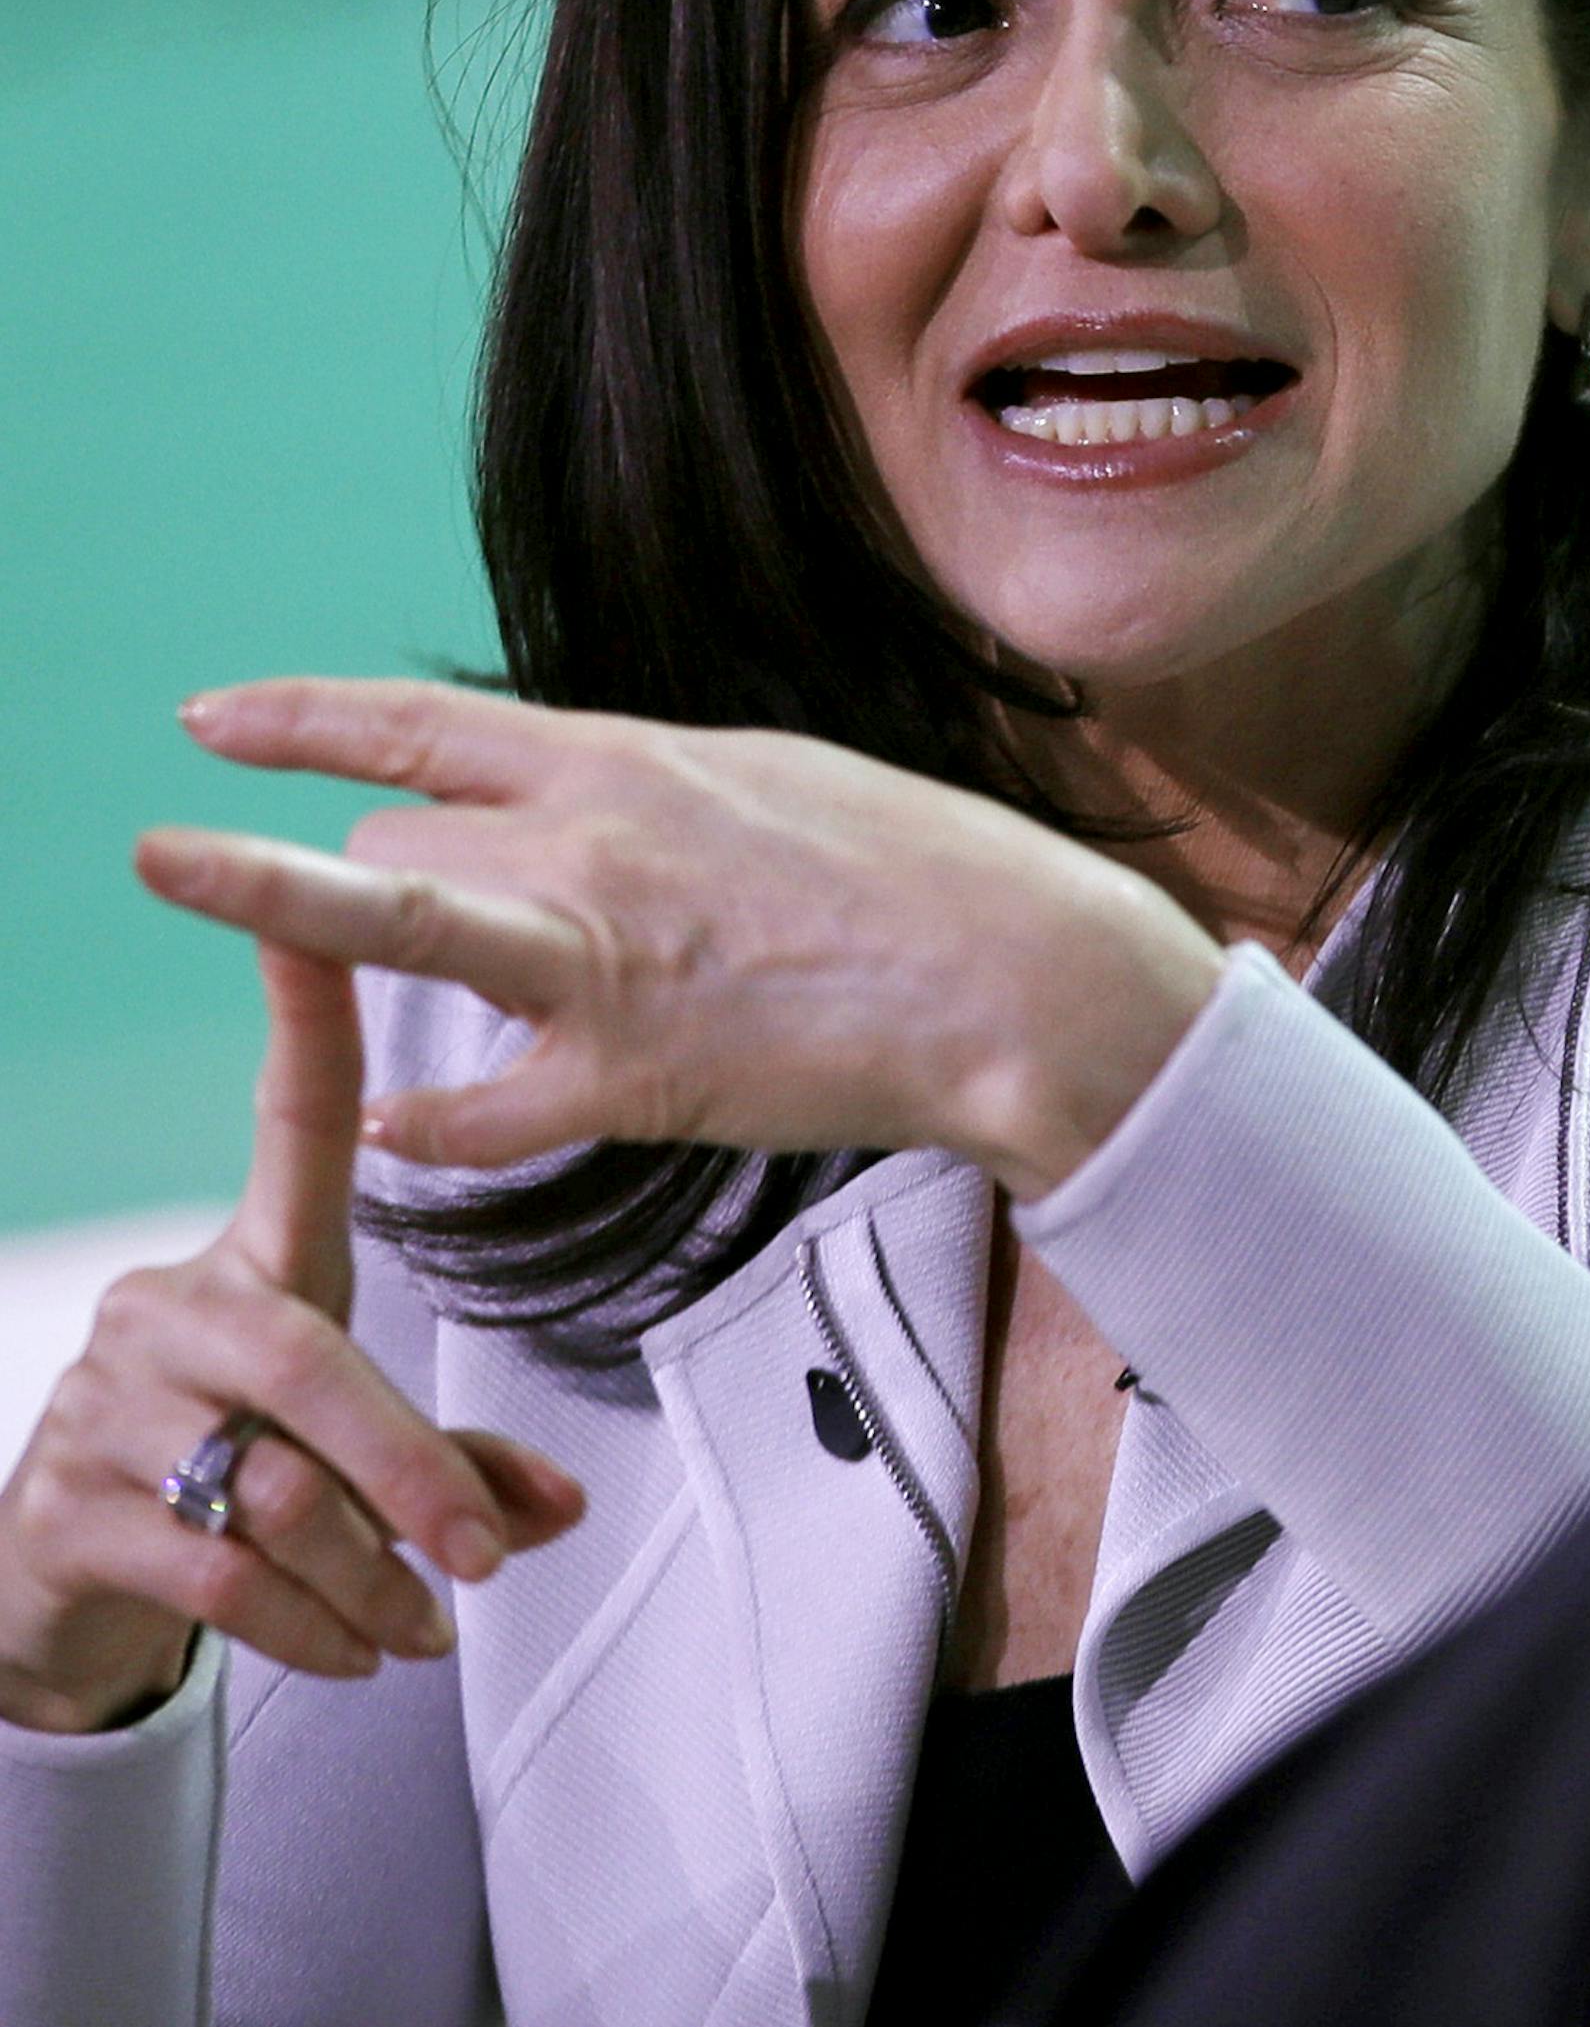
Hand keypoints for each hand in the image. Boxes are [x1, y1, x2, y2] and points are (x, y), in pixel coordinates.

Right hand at [0, 946, 583, 1737]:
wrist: (64, 1584)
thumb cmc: (232, 1466)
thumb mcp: (346, 1443)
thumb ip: (453, 1466)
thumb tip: (558, 1507)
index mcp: (256, 1259)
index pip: (291, 1116)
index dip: (306, 1016)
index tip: (312, 909)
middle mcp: (173, 1306)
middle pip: (309, 1364)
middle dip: (413, 1471)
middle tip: (483, 1554)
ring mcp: (107, 1402)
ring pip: (274, 1489)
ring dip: (370, 1577)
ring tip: (420, 1623)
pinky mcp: (66, 1505)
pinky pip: (216, 1571)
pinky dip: (310, 1626)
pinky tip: (355, 1648)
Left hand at [135, 678, 1226, 1198]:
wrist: (1014, 975)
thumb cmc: (916, 869)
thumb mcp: (767, 778)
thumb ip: (650, 788)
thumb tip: (571, 797)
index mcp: (628, 760)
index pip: (418, 723)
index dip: (296, 720)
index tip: (206, 723)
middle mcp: (588, 843)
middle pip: (392, 848)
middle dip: (394, 883)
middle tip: (450, 928)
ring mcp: (595, 962)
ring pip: (385, 927)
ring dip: (321, 934)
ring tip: (220, 901)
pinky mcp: (624, 1081)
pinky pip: (467, 1111)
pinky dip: (430, 1124)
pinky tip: (409, 1129)